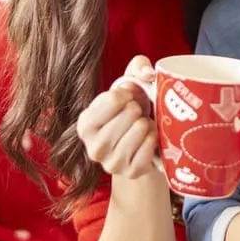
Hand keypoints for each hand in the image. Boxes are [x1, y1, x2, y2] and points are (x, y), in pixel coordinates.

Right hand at [76, 56, 157, 178]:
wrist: (139, 145)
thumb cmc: (131, 110)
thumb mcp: (130, 83)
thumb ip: (137, 67)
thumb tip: (147, 75)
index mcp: (85, 124)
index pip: (112, 100)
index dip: (127, 93)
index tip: (128, 96)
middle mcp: (93, 147)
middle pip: (129, 114)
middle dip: (138, 108)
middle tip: (136, 112)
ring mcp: (112, 164)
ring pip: (140, 130)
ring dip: (147, 123)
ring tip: (143, 124)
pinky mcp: (131, 173)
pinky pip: (150, 148)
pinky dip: (154, 138)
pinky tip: (150, 137)